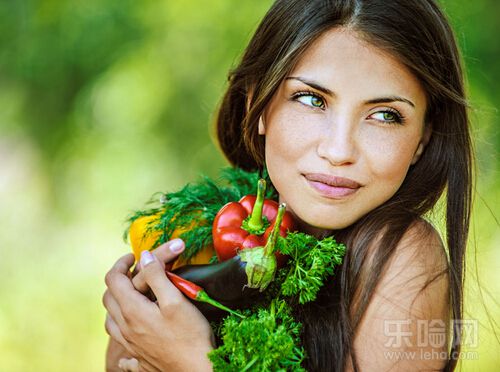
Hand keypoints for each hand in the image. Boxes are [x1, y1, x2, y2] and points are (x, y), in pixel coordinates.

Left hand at [103, 240, 213, 371]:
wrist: (196, 370)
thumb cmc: (189, 335)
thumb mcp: (175, 299)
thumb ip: (157, 276)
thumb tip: (144, 256)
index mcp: (132, 310)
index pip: (113, 279)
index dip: (121, 263)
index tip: (134, 256)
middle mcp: (126, 328)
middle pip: (108, 298)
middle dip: (118, 279)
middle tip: (134, 271)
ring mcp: (130, 344)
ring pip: (110, 320)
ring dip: (116, 303)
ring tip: (131, 296)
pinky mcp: (139, 357)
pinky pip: (121, 345)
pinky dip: (123, 333)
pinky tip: (132, 333)